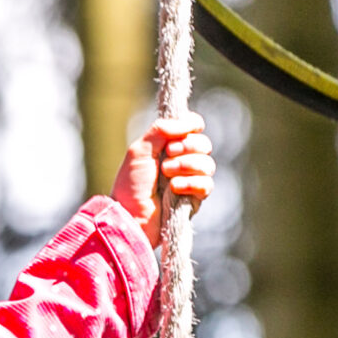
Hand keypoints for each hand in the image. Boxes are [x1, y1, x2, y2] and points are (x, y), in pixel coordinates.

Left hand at [111, 114, 214, 247]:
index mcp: (170, 145)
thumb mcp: (140, 150)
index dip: (190, 127)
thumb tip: (190, 122)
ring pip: (207, 164)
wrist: (130, 216)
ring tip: (166, 174)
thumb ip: (161, 130)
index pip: (195, 127)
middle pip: (204, 144)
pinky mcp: (194, 199)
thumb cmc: (130, 185)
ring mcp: (191, 180)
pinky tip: (174, 188)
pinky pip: (206, 184)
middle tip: (167, 156)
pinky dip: (191, 183)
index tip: (174, 137)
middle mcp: (183, 161)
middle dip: (187, 147)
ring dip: (186, 165)